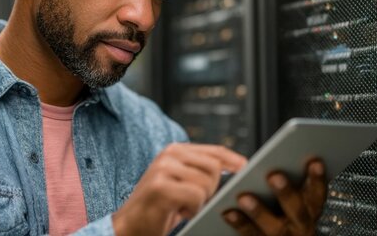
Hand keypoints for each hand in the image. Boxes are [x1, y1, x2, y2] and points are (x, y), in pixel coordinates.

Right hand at [112, 143, 247, 235]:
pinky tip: (178, 212)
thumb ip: (201, 170)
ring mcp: (163, 168)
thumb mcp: (181, 182)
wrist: (130, 226)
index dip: (233, 160)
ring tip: (182, 207)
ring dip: (199, 202)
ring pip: (206, 183)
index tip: (246, 168)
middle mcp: (168, 154)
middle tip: (194, 201)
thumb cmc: (160, 207)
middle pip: (214, 167)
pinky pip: (196, 196)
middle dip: (211, 189)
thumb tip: (237, 167)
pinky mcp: (161, 186)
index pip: (214, 151)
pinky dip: (192, 210)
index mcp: (175, 150)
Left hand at [222, 160, 326, 235]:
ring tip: (244, 197)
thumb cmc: (285, 217)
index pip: (318, 194)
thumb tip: (281, 158)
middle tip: (274, 176)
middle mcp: (300, 226)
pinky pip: (251, 235)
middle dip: (286, 193)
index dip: (318, 179)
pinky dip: (240, 223)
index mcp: (309, 212)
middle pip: (297, 211)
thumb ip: (292, 186)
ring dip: (259, 211)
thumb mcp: (296, 204)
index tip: (314, 161)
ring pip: (273, 226)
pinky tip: (228, 211)